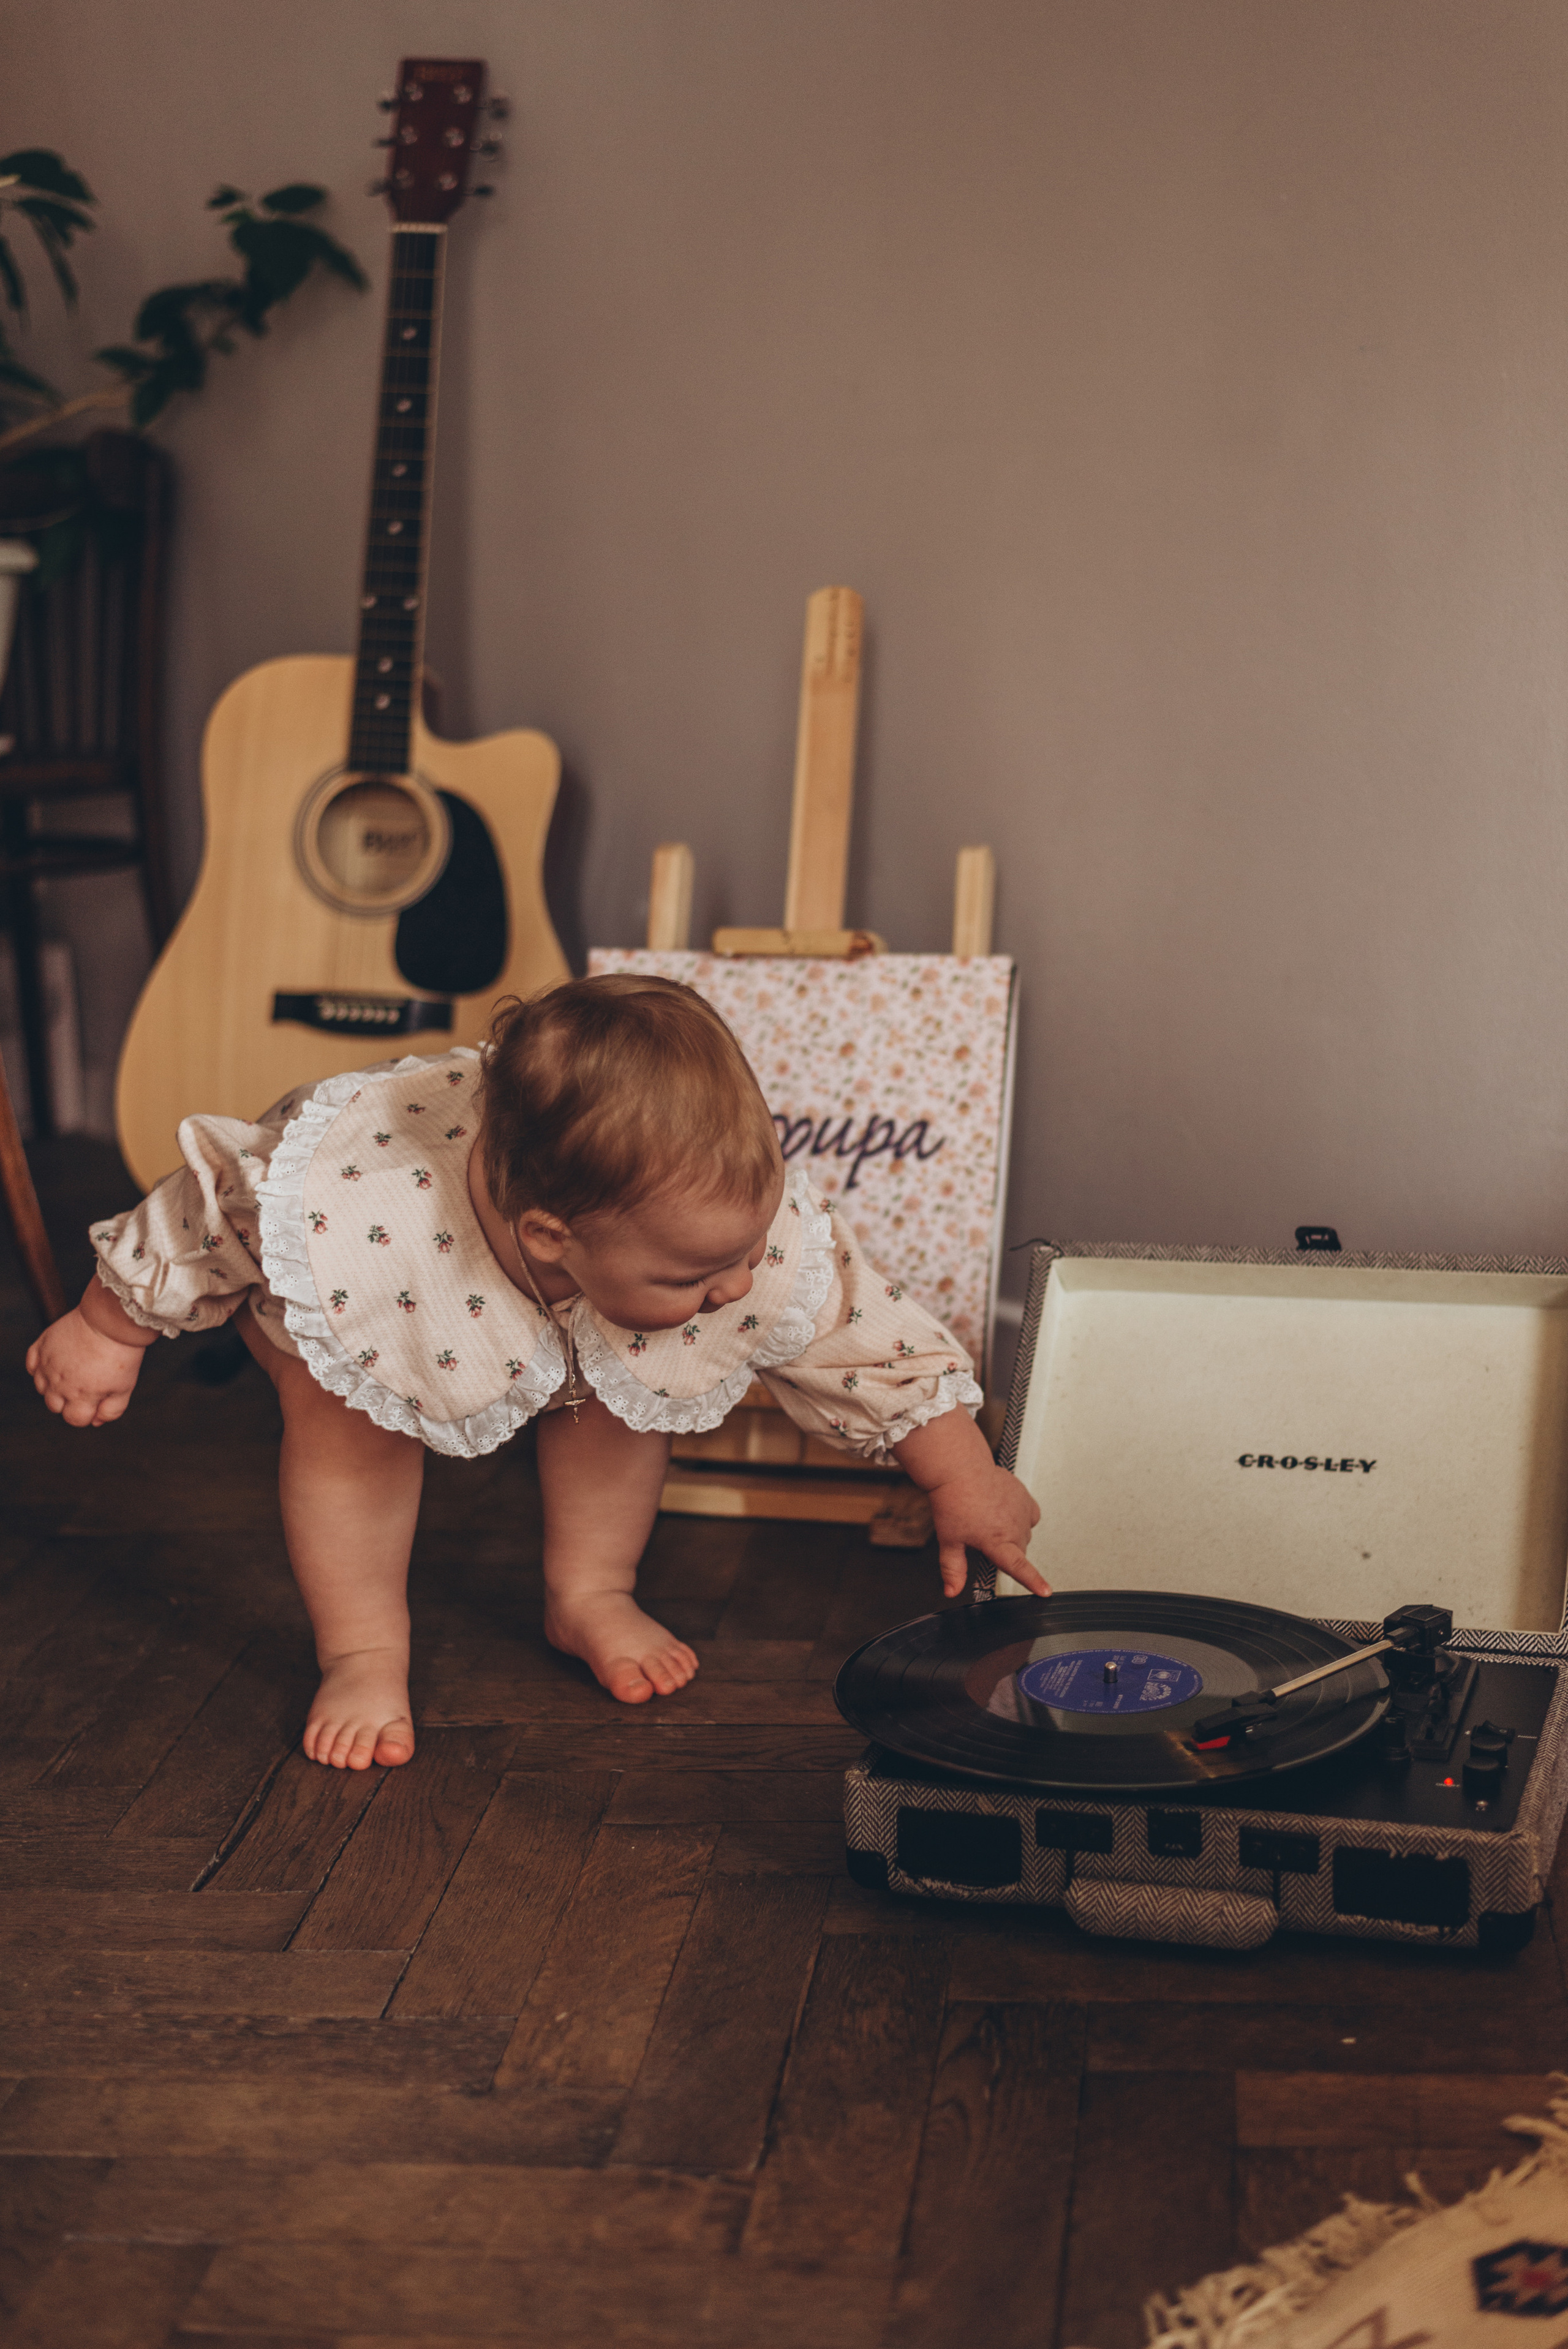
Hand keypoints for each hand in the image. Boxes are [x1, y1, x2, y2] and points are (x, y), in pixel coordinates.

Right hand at [27, 1301, 148, 1426]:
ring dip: (54, 1386)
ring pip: (42, 1388)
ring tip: (74, 1371)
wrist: (111, 1319)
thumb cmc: (121, 1354)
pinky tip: (55, 1363)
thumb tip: (96, 1422)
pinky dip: (39, 1368)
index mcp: (81, 1397)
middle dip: (70, 1401)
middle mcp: (60, 1384)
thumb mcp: (125, 1387)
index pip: (73, 1419)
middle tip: (87, 1383)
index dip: (87, 1413)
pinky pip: (31, 1364)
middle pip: (55, 1406)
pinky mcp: (43, 1345)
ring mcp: (48, 1365)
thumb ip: (111, 1410)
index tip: (97, 1398)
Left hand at [926, 1457, 1047, 1598]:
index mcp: (996, 1540)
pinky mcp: (1024, 1496)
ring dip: (1012, 1534)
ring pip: (1024, 1534)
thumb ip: (953, 1569)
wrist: (959, 1469)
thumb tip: (952, 1591)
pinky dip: (1021, 1517)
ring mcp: (1021, 1510)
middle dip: (1005, 1552)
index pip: (1018, 1566)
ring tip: (990, 1521)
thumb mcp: (949, 1541)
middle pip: (1018, 1552)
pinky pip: (1030, 1514)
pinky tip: (1006, 1512)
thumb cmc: (953, 1502)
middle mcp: (1013, 1526)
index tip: (1045, 1592)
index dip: (1033, 1581)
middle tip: (983, 1538)